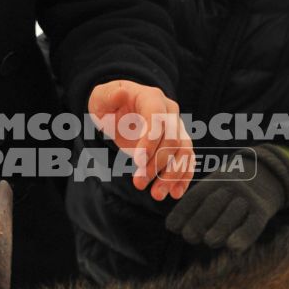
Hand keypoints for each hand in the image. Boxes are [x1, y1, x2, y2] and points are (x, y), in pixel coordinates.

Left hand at [88, 80, 193, 199]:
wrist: (119, 110)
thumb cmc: (109, 103)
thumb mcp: (102, 97)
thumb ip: (110, 96)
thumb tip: (121, 93)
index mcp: (152, 98)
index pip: (158, 118)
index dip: (151, 140)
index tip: (138, 161)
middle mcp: (170, 112)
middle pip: (172, 139)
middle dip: (157, 164)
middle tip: (139, 183)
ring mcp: (177, 128)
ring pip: (183, 152)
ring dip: (172, 175)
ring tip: (156, 195)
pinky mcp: (177, 144)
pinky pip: (186, 160)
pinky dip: (183, 177)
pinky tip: (174, 193)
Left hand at [164, 145, 288, 253]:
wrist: (268, 174)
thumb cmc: (231, 191)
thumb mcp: (215, 186)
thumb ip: (197, 204)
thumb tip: (174, 227)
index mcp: (214, 180)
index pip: (195, 197)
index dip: (182, 213)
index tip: (172, 228)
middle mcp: (231, 186)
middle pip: (212, 204)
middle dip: (198, 222)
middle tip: (190, 237)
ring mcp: (248, 198)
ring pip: (232, 214)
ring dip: (218, 229)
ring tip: (209, 241)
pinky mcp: (262, 211)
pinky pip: (253, 224)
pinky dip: (243, 236)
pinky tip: (233, 247)